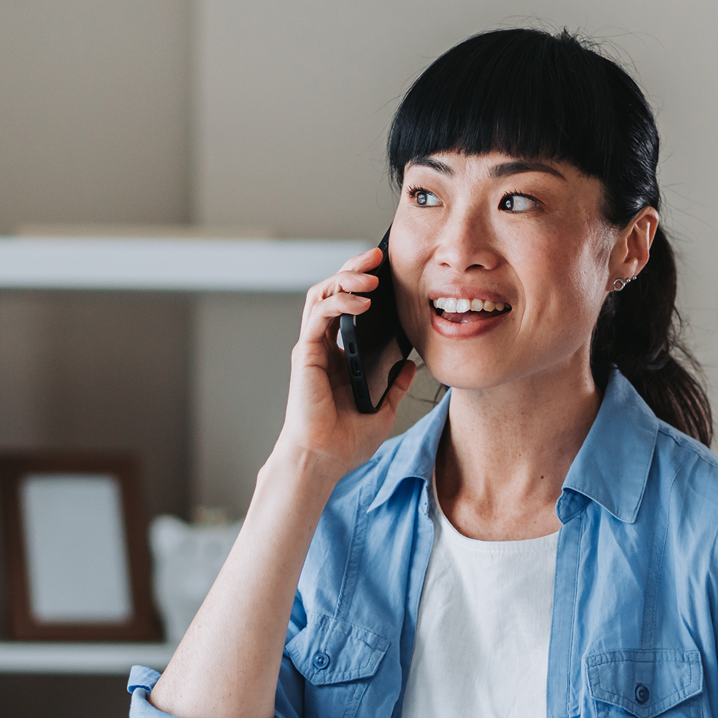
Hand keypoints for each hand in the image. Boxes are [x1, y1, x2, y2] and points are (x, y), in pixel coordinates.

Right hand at [277, 247, 418, 482]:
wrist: (324, 460)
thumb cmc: (345, 442)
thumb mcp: (384, 410)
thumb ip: (395, 386)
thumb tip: (410, 364)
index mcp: (341, 357)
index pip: (350, 309)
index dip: (365, 287)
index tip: (389, 275)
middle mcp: (324, 347)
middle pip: (334, 293)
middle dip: (354, 269)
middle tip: (378, 256)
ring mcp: (313, 348)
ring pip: (323, 295)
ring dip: (345, 278)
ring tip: (371, 273)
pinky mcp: (306, 353)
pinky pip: (320, 315)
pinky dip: (340, 302)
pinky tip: (362, 302)